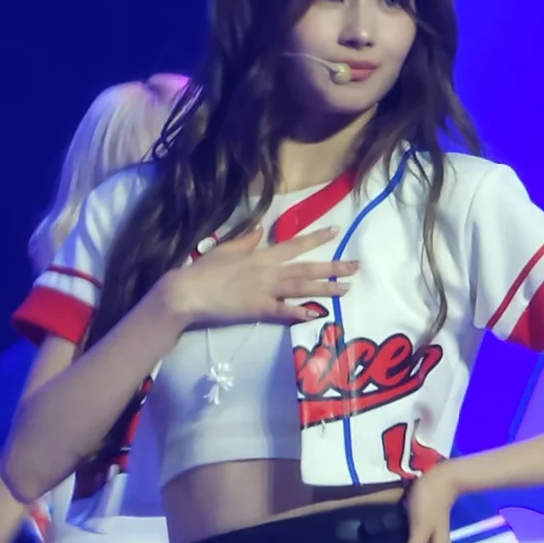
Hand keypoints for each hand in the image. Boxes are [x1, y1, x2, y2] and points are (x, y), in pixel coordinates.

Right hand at [159, 225, 358, 328]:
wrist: (187, 292)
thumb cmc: (204, 270)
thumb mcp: (226, 249)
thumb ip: (247, 239)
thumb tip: (262, 228)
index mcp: (261, 255)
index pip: (295, 244)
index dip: (317, 238)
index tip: (336, 232)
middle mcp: (269, 271)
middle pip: (307, 267)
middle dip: (333, 266)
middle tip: (355, 267)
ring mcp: (265, 291)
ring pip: (302, 287)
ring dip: (325, 288)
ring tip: (346, 289)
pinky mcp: (259, 309)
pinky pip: (285, 311)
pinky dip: (301, 312)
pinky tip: (318, 314)